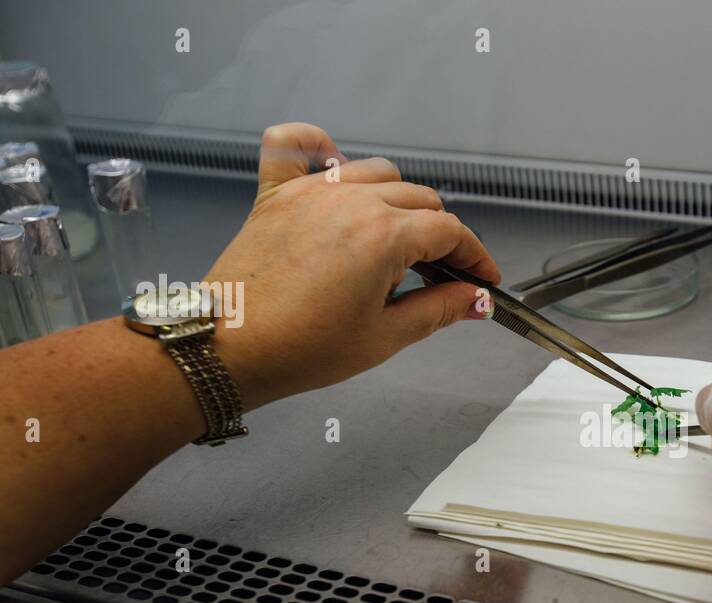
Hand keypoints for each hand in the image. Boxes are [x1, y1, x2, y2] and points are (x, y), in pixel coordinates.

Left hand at [203, 123, 500, 408]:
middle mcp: (351, 201)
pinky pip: (293, 145)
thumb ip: (438, 310)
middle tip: (439, 273)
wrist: (230, 349)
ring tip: (393, 238)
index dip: (474, 256)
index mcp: (385, 236)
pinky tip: (331, 163)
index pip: (450, 231)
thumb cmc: (301, 348)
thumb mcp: (384, 337)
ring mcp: (311, 192)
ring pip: (376, 173)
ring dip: (395, 199)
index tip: (481, 279)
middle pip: (419, 199)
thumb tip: (475, 300)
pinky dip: (315, 145)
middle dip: (439, 234)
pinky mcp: (275, 195)